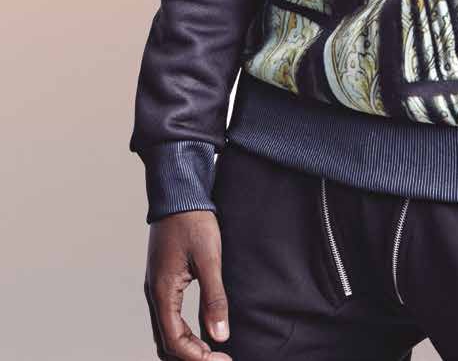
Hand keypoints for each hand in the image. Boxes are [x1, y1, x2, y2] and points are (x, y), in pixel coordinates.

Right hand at [143, 210, 230, 359]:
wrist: (179, 193)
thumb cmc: (193, 221)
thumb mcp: (209, 258)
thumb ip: (214, 297)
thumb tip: (220, 335)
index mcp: (163, 291)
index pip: (174, 341)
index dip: (197, 357)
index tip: (222, 360)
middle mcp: (155, 294)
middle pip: (166, 342)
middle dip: (191, 356)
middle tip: (221, 359)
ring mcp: (157, 288)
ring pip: (166, 332)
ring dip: (187, 347)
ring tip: (213, 351)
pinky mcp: (164, 281)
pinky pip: (169, 318)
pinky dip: (183, 332)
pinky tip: (202, 331)